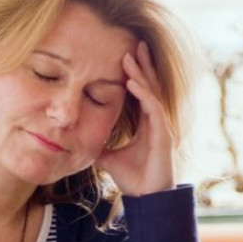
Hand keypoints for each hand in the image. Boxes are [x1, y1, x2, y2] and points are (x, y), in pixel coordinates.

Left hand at [96, 41, 173, 196]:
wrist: (146, 198)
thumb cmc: (133, 179)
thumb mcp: (109, 157)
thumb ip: (99, 145)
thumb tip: (79, 140)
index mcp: (146, 124)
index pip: (142, 92)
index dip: (136, 73)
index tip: (125, 54)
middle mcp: (156, 121)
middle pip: (150, 85)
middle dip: (143, 64)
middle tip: (135, 42)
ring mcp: (161, 127)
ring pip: (152, 92)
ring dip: (140, 74)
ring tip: (130, 56)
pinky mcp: (163, 135)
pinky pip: (153, 108)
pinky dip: (143, 94)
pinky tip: (132, 83)